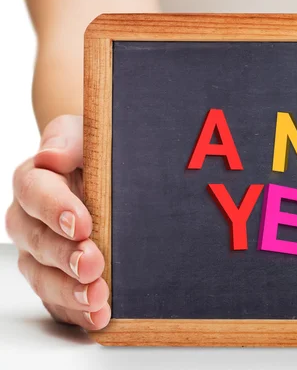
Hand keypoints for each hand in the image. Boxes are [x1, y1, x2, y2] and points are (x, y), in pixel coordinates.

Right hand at [5, 115, 109, 329]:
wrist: (111, 177)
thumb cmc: (97, 152)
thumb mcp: (87, 134)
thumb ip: (70, 140)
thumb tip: (50, 156)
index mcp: (35, 181)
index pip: (34, 191)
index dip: (55, 209)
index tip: (82, 223)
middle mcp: (31, 220)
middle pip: (37, 241)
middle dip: (65, 256)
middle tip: (93, 264)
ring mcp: (41, 254)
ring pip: (42, 276)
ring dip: (69, 291)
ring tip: (97, 298)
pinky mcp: (57, 279)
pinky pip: (59, 301)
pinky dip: (77, 312)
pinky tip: (99, 317)